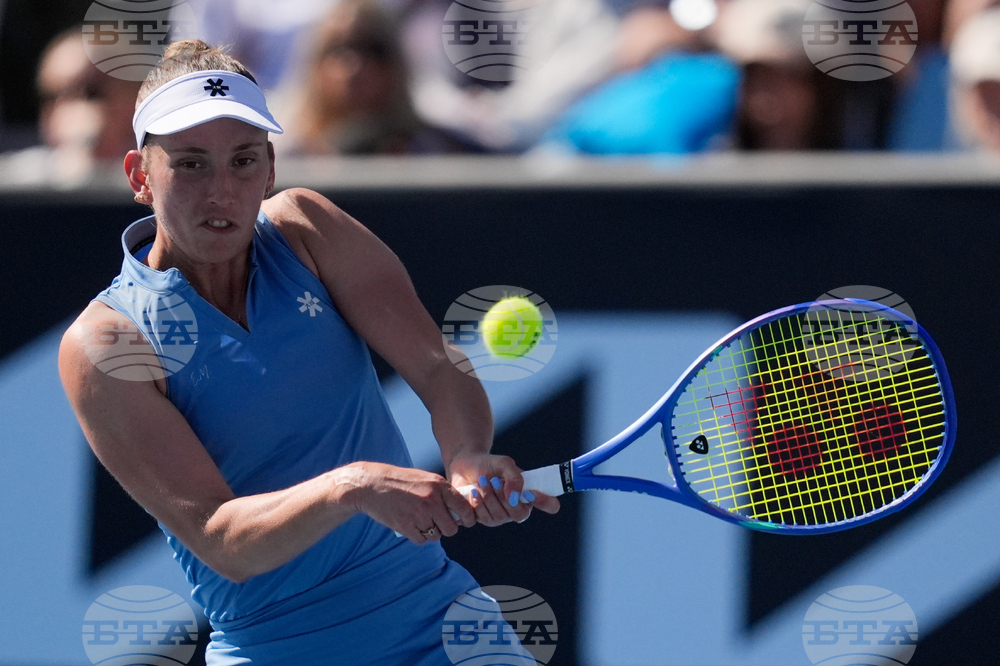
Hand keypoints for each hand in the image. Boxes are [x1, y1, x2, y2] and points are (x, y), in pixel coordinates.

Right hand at [335, 462, 475, 543]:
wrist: (372, 484)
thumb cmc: (401, 481)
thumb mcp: (426, 479)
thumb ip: (443, 493)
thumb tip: (461, 512)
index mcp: (439, 485)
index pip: (464, 508)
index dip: (468, 518)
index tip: (466, 522)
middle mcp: (431, 500)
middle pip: (451, 528)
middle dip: (446, 528)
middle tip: (437, 523)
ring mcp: (419, 514)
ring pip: (436, 536)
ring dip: (431, 532)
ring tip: (420, 521)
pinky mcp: (405, 526)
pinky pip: (421, 540)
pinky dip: (418, 536)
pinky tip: (411, 525)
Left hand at [448, 452, 559, 526]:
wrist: (465, 465)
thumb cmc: (489, 464)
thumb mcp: (504, 464)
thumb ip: (514, 477)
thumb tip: (515, 498)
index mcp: (528, 495)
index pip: (550, 504)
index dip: (547, 502)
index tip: (533, 492)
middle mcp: (515, 510)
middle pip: (518, 514)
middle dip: (504, 497)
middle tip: (493, 480)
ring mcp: (498, 518)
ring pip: (496, 517)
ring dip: (488, 497)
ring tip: (481, 482)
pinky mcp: (479, 519)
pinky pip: (479, 519)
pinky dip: (476, 504)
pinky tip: (473, 492)